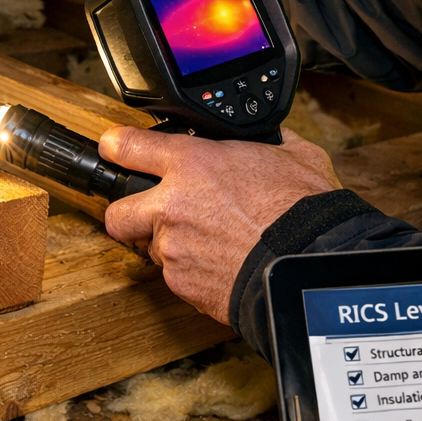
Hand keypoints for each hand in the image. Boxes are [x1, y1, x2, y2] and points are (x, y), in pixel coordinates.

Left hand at [101, 127, 341, 324]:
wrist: (309, 265)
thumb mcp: (293, 156)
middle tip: (150, 214)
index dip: (115, 146)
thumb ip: (267, 143)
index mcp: (192, 163)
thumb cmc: (303, 210)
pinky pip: (175, 276)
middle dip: (128, 214)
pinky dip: (191, 272)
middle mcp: (172, 204)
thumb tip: (271, 137)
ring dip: (171, 245)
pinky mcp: (182, 283)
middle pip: (115, 211)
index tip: (113, 148)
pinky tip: (218, 265)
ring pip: (150, 248)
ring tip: (206, 243)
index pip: (127, 146)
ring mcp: (173, 247)